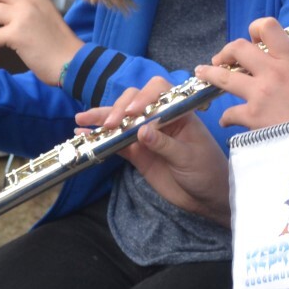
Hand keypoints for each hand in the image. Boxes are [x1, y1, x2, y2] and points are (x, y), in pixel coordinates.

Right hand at [79, 77, 230, 225]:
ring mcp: (146, 135)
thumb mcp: (189, 157)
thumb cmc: (207, 171)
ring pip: (121, 120)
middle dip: (119, 109)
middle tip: (110, 124)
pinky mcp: (136, 153)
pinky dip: (100, 138)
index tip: (132, 113)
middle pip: (134, 102)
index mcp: (179, 112)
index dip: (143, 97)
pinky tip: (83, 134)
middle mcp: (160, 118)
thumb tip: (141, 131)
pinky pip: (115, 142)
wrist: (207, 197)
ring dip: (102, 118)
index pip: (158, 92)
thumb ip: (165, 144)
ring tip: (81, 120)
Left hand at [199, 17, 288, 130]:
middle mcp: (272, 72)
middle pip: (238, 48)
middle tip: (221, 59)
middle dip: (226, 52)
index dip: (255, 28)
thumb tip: (276, 69)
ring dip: (210, 74)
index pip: (268, 28)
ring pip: (224, 76)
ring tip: (203, 72)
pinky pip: (229, 113)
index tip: (252, 39)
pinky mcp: (252, 117)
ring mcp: (260, 94)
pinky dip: (227, 118)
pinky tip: (227, 121)